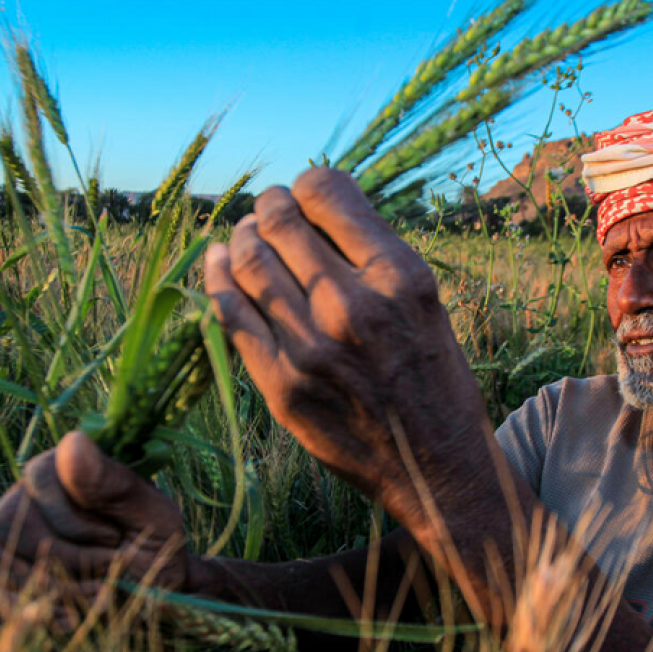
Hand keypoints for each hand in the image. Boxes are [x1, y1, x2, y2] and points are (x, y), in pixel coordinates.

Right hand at [0, 430, 192, 623]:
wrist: (155, 594)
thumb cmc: (158, 549)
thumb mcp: (153, 517)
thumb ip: (114, 484)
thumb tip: (72, 442)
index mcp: (67, 467)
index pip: (38, 477)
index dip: (73, 521)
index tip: (115, 541)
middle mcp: (29, 492)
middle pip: (9, 519)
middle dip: (65, 557)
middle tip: (110, 572)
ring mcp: (9, 532)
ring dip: (56, 587)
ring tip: (100, 593)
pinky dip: (33, 609)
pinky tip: (71, 616)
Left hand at [202, 168, 497, 539]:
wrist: (434, 468)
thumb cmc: (435, 379)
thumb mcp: (427, 302)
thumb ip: (375, 257)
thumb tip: (316, 208)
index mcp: (400, 277)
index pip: (327, 193)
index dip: (308, 183)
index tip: (305, 192)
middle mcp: (353, 307)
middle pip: (280, 222)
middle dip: (269, 205)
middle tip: (269, 208)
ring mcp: (311, 349)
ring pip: (248, 262)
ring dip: (241, 237)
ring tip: (245, 234)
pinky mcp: (281, 386)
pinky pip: (231, 315)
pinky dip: (218, 280)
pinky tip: (217, 264)